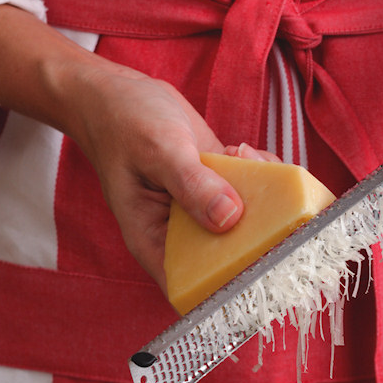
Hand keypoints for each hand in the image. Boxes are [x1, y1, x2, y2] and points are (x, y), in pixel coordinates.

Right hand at [0, 5, 277, 290]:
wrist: (116, 94)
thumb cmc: (121, 123)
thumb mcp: (157, 151)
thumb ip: (192, 185)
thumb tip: (229, 217)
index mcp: (156, 244)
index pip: (196, 288)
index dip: (229, 288)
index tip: (263, 267)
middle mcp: (183, 236)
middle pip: (231, 260)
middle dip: (259, 235)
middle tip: (267, 198)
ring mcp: (204, 214)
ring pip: (249, 225)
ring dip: (263, 197)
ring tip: (245, 158)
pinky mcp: (218, 190)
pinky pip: (251, 194)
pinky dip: (260, 176)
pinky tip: (243, 152)